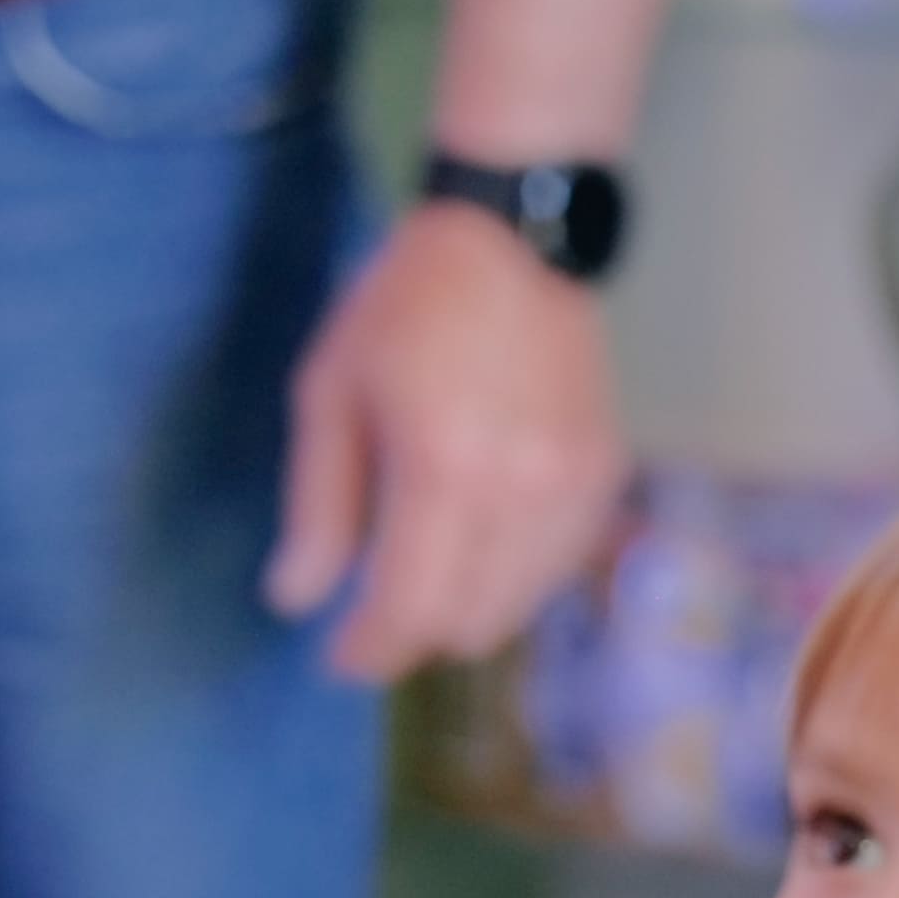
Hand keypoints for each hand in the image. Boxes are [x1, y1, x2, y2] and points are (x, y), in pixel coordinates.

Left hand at [265, 200, 629, 681]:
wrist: (516, 237)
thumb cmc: (405, 303)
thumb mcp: (331, 392)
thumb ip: (318, 504)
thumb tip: (295, 600)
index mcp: (443, 467)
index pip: (410, 608)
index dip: (368, 650)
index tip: (336, 660)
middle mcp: (521, 491)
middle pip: (467, 624)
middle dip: (413, 633)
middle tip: (373, 612)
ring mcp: (573, 487)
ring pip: (515, 608)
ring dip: (463, 610)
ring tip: (423, 573)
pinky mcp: (603, 477)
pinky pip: (556, 569)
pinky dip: (511, 577)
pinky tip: (477, 540)